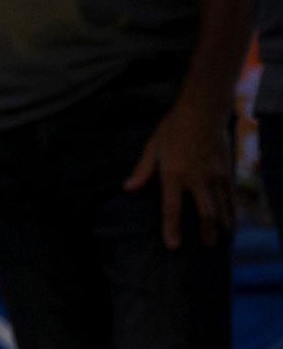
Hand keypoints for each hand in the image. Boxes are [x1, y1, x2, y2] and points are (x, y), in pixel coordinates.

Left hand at [129, 93, 232, 246]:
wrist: (201, 113)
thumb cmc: (172, 128)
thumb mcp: (152, 147)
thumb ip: (142, 170)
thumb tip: (127, 187)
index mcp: (173, 173)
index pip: (172, 207)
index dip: (171, 228)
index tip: (172, 245)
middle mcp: (195, 178)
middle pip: (204, 213)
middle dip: (206, 232)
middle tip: (206, 246)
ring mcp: (214, 176)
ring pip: (221, 208)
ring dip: (221, 225)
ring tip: (220, 238)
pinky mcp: (226, 172)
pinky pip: (231, 197)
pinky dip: (232, 210)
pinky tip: (231, 219)